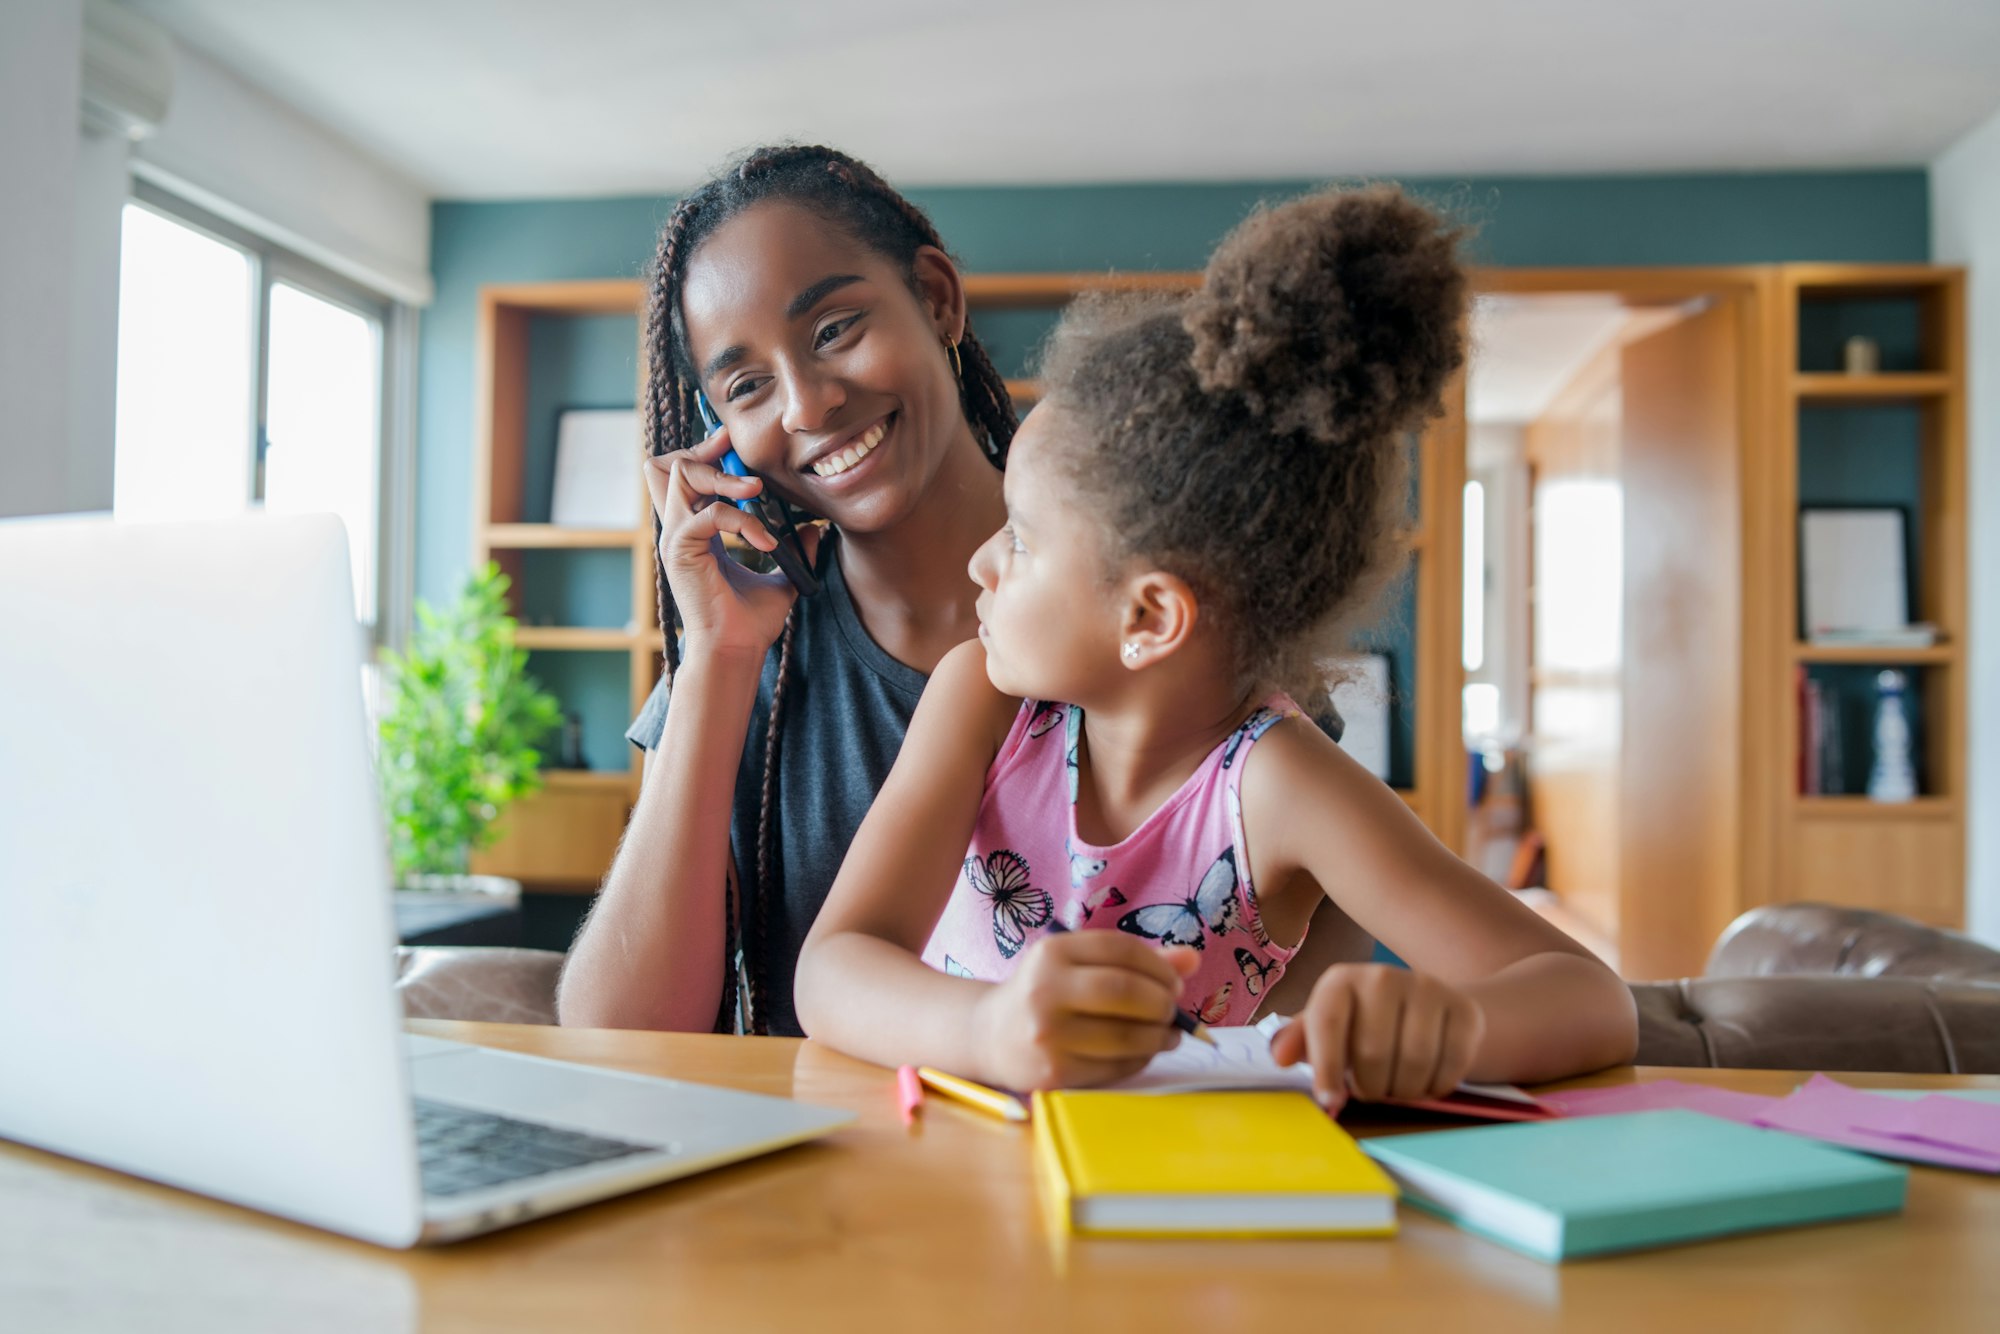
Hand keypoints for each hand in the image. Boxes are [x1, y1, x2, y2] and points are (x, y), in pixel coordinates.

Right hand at [642, 423, 822, 663]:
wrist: (736, 652)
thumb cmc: (750, 623)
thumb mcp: (779, 578)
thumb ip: (794, 551)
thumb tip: (817, 530)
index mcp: (696, 532)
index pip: (687, 476)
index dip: (707, 454)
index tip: (733, 443)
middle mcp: (679, 531)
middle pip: (672, 465)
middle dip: (706, 451)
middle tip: (737, 451)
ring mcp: (675, 539)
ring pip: (681, 477)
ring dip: (723, 477)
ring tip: (756, 491)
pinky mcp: (680, 551)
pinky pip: (710, 513)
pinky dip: (742, 520)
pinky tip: (766, 541)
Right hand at [970, 931, 1198, 1090]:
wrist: (991, 1037)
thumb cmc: (1047, 995)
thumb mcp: (1079, 966)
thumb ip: (1135, 961)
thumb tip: (1192, 960)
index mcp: (1052, 952)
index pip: (1121, 950)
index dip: (1159, 966)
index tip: (1174, 982)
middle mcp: (1044, 990)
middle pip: (1124, 991)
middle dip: (1161, 1003)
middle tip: (1172, 1010)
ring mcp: (1047, 1034)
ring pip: (1125, 1035)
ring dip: (1158, 1036)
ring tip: (1167, 1034)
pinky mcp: (1053, 1072)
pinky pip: (1114, 1067)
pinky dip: (1139, 1060)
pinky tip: (1142, 1052)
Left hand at [1268, 965, 1485, 1112]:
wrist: (1429, 1004)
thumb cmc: (1365, 1023)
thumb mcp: (1328, 1027)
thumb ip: (1302, 1042)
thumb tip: (1281, 1057)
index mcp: (1341, 981)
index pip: (1328, 1023)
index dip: (1326, 1067)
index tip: (1330, 1100)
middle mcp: (1382, 977)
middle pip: (1373, 1053)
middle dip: (1369, 1086)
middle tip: (1369, 1089)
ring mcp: (1428, 989)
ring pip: (1414, 1063)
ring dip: (1403, 1090)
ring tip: (1395, 1085)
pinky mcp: (1464, 1010)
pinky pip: (1450, 1065)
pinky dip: (1436, 1086)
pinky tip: (1425, 1079)